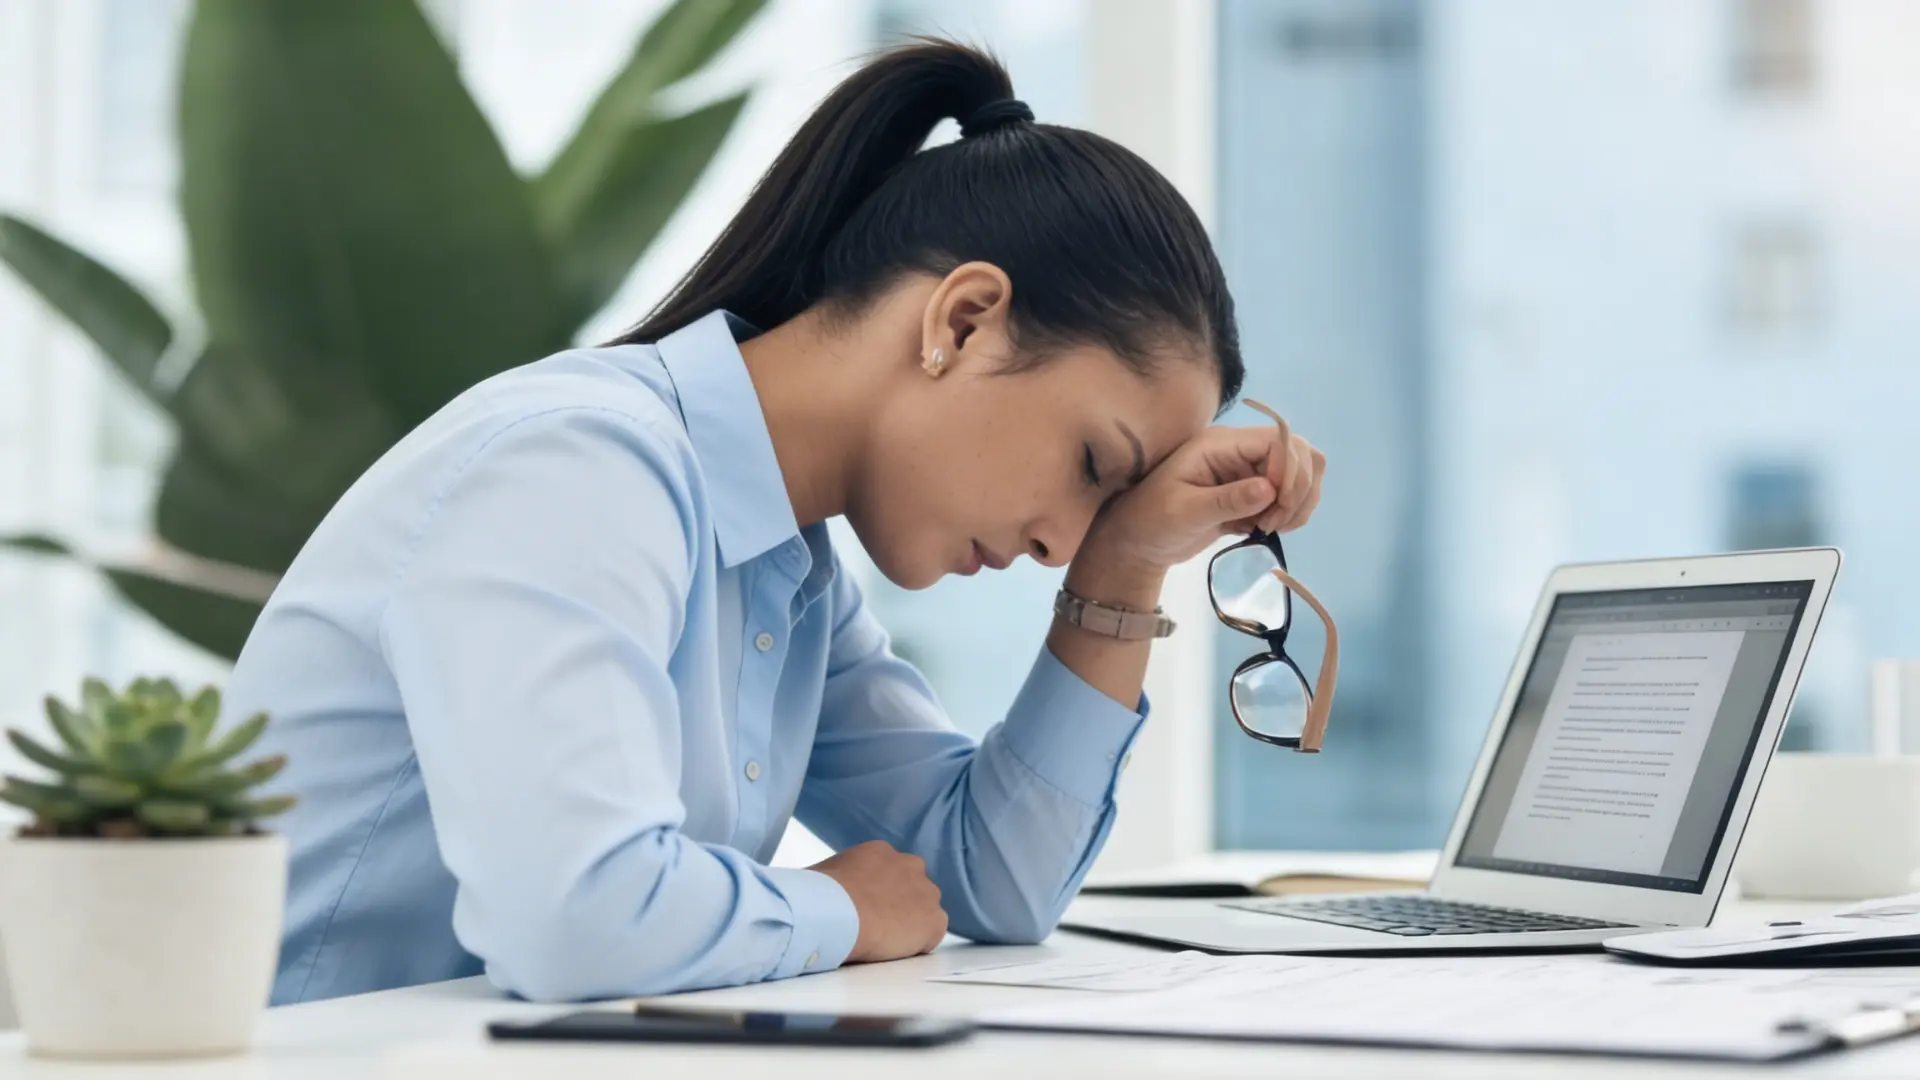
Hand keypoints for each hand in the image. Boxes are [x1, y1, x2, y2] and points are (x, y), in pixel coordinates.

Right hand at [809, 840, 947, 962]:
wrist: (838, 912)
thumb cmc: (820, 894)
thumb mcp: (823, 874)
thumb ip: (834, 878)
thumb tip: (818, 890)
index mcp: (881, 852)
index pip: (891, 873)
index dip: (881, 894)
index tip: (867, 908)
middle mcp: (909, 865)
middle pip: (913, 888)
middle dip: (900, 904)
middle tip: (879, 925)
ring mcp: (926, 892)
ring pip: (925, 911)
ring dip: (910, 924)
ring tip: (885, 941)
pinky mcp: (934, 920)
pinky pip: (932, 934)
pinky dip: (918, 945)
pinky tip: (895, 950)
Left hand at [1076, 412, 1324, 584]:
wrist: (1137, 543)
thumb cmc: (1150, 521)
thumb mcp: (1184, 512)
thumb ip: (1227, 500)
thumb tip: (1270, 489)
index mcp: (1221, 445)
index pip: (1278, 440)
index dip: (1289, 471)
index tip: (1278, 506)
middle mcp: (1239, 452)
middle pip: (1298, 453)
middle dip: (1298, 489)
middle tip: (1275, 522)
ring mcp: (1248, 472)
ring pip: (1300, 474)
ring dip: (1298, 502)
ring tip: (1272, 527)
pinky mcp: (1252, 495)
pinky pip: (1289, 496)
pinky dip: (1291, 513)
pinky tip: (1268, 529)